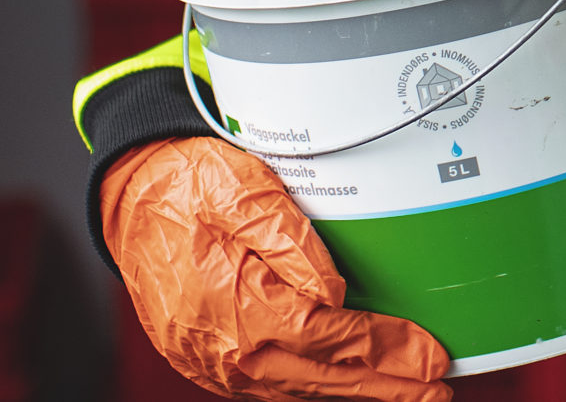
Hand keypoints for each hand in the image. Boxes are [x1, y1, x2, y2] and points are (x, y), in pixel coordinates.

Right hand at [102, 137, 453, 401]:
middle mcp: (224, 349)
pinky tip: (345, 384)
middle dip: (384, 386)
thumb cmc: (186, 185)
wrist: (130, 197)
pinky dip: (314, 387)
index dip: (383, 348)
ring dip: (354, 392)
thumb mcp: (240, 188)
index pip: (329, 338)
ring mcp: (212, 362)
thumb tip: (334, 293)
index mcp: (234, 306)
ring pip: (298, 388)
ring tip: (405, 394)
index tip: (429, 353)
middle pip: (321, 377)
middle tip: (435, 393)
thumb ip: (287, 239)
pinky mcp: (208, 359)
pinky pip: (271, 385)